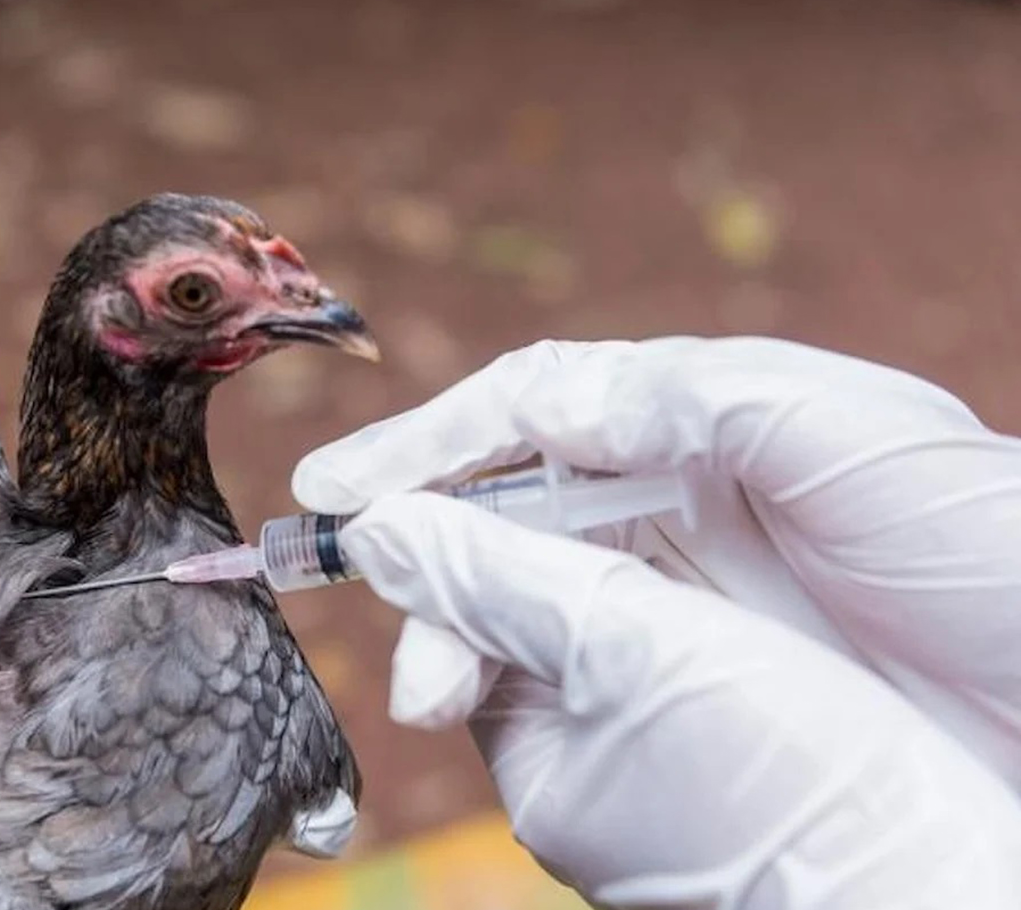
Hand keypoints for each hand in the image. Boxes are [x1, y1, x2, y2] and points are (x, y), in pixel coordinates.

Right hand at [293, 337, 1020, 907]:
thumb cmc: (978, 540)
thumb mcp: (856, 429)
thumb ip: (693, 397)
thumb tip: (539, 399)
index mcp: (691, 423)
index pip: (529, 413)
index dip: (429, 445)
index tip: (344, 486)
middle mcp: (665, 501)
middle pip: (504, 508)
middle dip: (418, 542)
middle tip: (348, 583)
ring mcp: (670, 595)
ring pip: (521, 594)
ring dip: (454, 626)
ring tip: (430, 689)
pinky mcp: (684, 681)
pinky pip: (567, 669)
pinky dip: (512, 683)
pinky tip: (484, 705)